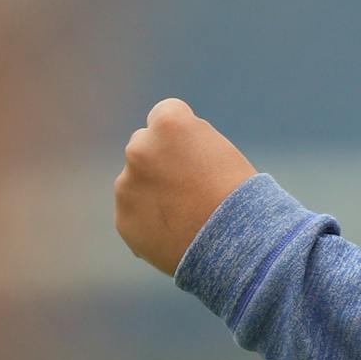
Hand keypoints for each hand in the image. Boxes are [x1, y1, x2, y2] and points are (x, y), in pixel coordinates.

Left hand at [114, 98, 257, 274]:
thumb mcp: (216, 149)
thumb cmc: (237, 194)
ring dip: (151, 192)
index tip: (196, 154)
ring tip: (185, 214)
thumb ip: (183, 142)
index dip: (183, 135)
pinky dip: (148, 221)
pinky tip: (175, 232)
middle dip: (159, 161)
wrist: (237, 245)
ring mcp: (127, 186)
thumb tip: (158, 148)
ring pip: (135, 182)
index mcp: (168, 124)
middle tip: (188, 186)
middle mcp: (140, 149)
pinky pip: (134, 214)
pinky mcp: (123, 219)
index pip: (164, 114)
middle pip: (144, 145)